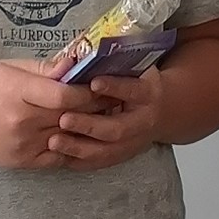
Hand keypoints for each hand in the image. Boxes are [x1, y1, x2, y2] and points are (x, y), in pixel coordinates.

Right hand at [0, 59, 100, 168]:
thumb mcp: (10, 68)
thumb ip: (45, 68)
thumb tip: (77, 63)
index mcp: (19, 92)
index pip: (66, 96)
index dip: (89, 91)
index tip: (102, 85)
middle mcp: (22, 122)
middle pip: (72, 116)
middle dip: (97, 108)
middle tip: (115, 99)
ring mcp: (23, 145)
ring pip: (69, 138)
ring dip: (89, 128)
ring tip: (105, 116)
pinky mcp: (23, 163)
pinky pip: (59, 157)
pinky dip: (73, 147)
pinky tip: (82, 137)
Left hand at [48, 67, 166, 170]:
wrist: (164, 111)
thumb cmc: (141, 84)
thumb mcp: (136, 68)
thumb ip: (112, 64)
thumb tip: (81, 55)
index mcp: (148, 94)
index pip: (132, 90)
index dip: (114, 87)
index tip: (94, 82)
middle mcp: (142, 121)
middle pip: (117, 128)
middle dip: (89, 126)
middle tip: (64, 119)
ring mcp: (133, 143)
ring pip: (106, 151)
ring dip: (78, 148)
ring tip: (54, 141)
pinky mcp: (122, 157)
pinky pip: (98, 163)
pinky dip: (77, 161)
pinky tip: (58, 156)